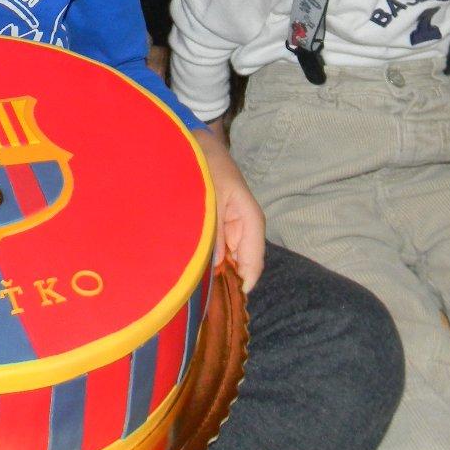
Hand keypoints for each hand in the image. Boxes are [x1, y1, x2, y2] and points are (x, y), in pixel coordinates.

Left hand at [194, 125, 265, 292]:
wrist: (199, 146)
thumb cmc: (208, 166)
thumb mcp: (211, 196)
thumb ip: (215, 230)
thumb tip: (218, 263)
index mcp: (251, 221)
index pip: (254, 263)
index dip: (242, 285)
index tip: (225, 303)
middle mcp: (246, 229)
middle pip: (242, 267)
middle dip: (227, 283)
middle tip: (203, 300)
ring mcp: (234, 230)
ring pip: (230, 263)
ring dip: (217, 274)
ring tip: (196, 289)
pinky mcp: (222, 229)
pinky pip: (220, 253)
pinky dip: (210, 263)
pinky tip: (195, 271)